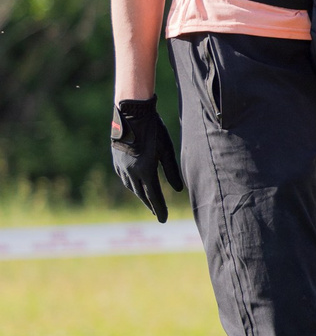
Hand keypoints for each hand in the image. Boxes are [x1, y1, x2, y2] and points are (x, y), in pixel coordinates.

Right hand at [110, 98, 183, 222]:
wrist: (131, 115)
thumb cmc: (154, 130)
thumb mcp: (166, 149)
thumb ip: (172, 171)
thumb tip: (178, 190)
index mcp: (145, 170)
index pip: (154, 195)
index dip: (160, 209)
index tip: (163, 220)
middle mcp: (131, 172)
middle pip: (142, 194)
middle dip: (151, 205)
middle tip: (158, 214)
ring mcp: (121, 167)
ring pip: (131, 187)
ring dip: (141, 196)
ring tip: (149, 201)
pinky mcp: (116, 161)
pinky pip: (124, 178)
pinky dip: (132, 185)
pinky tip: (136, 187)